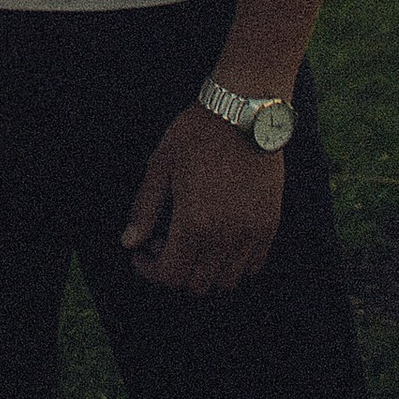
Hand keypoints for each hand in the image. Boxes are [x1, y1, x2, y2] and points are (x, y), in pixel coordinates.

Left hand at [120, 104, 285, 294]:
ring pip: (227, 280)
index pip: (170, 274)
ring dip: (204, 270)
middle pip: (198, 284)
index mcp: (194, 223)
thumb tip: (129, 242)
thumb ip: (145, 209)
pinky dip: (233, 263)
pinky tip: (219, 237)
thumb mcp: (161, 166)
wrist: (244, 115)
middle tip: (162, 240)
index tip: (140, 255)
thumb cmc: (197, 135)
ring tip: (192, 239)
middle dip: (174, 270)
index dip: (150, 271)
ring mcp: (251, 235)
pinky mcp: (269, 226)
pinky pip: (253, 265)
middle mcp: (226, 237)